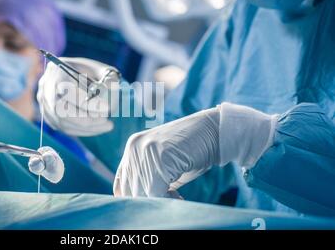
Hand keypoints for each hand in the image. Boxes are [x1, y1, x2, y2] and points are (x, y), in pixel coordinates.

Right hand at [37, 57, 119, 135]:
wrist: (73, 74)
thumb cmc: (91, 72)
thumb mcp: (102, 70)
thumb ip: (109, 81)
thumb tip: (110, 100)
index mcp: (57, 70)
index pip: (69, 91)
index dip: (88, 103)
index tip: (107, 109)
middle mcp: (45, 87)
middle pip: (61, 110)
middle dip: (87, 119)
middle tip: (107, 121)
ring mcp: (44, 103)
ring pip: (62, 123)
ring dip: (87, 128)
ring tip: (107, 125)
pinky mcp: (48, 116)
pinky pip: (63, 128)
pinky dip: (82, 130)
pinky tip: (97, 127)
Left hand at [114, 103, 277, 197]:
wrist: (216, 131)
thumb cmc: (194, 151)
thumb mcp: (165, 166)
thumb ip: (149, 179)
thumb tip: (141, 206)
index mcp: (132, 148)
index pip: (120, 185)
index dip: (135, 200)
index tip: (152, 206)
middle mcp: (133, 148)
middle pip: (129, 192)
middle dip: (149, 202)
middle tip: (171, 199)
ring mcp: (144, 151)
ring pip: (141, 194)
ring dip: (159, 203)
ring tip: (177, 198)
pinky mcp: (159, 157)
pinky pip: (154, 193)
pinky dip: (167, 202)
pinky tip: (180, 197)